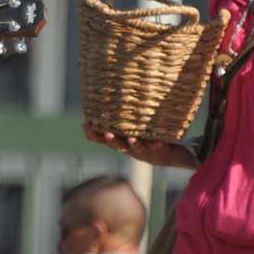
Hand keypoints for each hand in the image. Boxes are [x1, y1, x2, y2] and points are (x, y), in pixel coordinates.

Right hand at [82, 124, 198, 169]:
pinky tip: (159, 141)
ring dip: (134, 144)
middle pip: (118, 145)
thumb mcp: (129, 129)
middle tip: (107, 134)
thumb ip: (119, 119)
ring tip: (133, 139)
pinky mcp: (158, 151)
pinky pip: (158, 147)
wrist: (168, 156)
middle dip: (112, 140)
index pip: (102, 139)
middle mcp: (129, 148)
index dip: (94, 134)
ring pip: (137, 148)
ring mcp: (144, 151)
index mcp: (120, 142)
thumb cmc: (144, 138)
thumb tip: (104, 98)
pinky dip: (158, 144)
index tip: (85, 125)